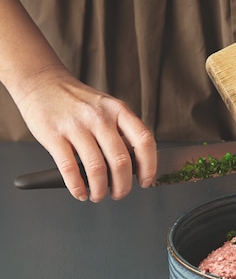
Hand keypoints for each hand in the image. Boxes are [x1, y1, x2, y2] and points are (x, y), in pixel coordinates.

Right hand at [15, 66, 156, 201]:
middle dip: (123, 186)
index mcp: (119, 110)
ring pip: (97, 168)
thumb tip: (137, 163)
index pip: (144, 141)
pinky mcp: (54, 136)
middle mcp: (100, 118)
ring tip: (99, 195)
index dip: (149, 166)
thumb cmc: (79, 101)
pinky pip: (70, 169)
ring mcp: (77, 127)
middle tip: (120, 194)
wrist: (42, 83)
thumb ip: (123, 131)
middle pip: (121, 161)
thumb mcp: (108, 107)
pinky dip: (77, 187)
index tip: (145, 181)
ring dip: (100, 190)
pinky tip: (80, 192)